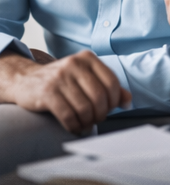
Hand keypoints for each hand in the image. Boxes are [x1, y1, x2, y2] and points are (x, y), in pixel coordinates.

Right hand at [2, 50, 130, 133]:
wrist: (26, 80)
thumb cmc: (63, 81)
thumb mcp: (86, 78)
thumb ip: (109, 87)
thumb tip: (127, 100)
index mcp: (88, 58)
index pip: (112, 82)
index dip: (114, 100)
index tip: (109, 109)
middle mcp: (74, 64)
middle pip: (100, 96)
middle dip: (101, 113)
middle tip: (96, 119)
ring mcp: (60, 77)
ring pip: (85, 108)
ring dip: (87, 121)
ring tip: (85, 124)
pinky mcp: (47, 92)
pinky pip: (68, 115)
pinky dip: (74, 125)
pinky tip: (74, 127)